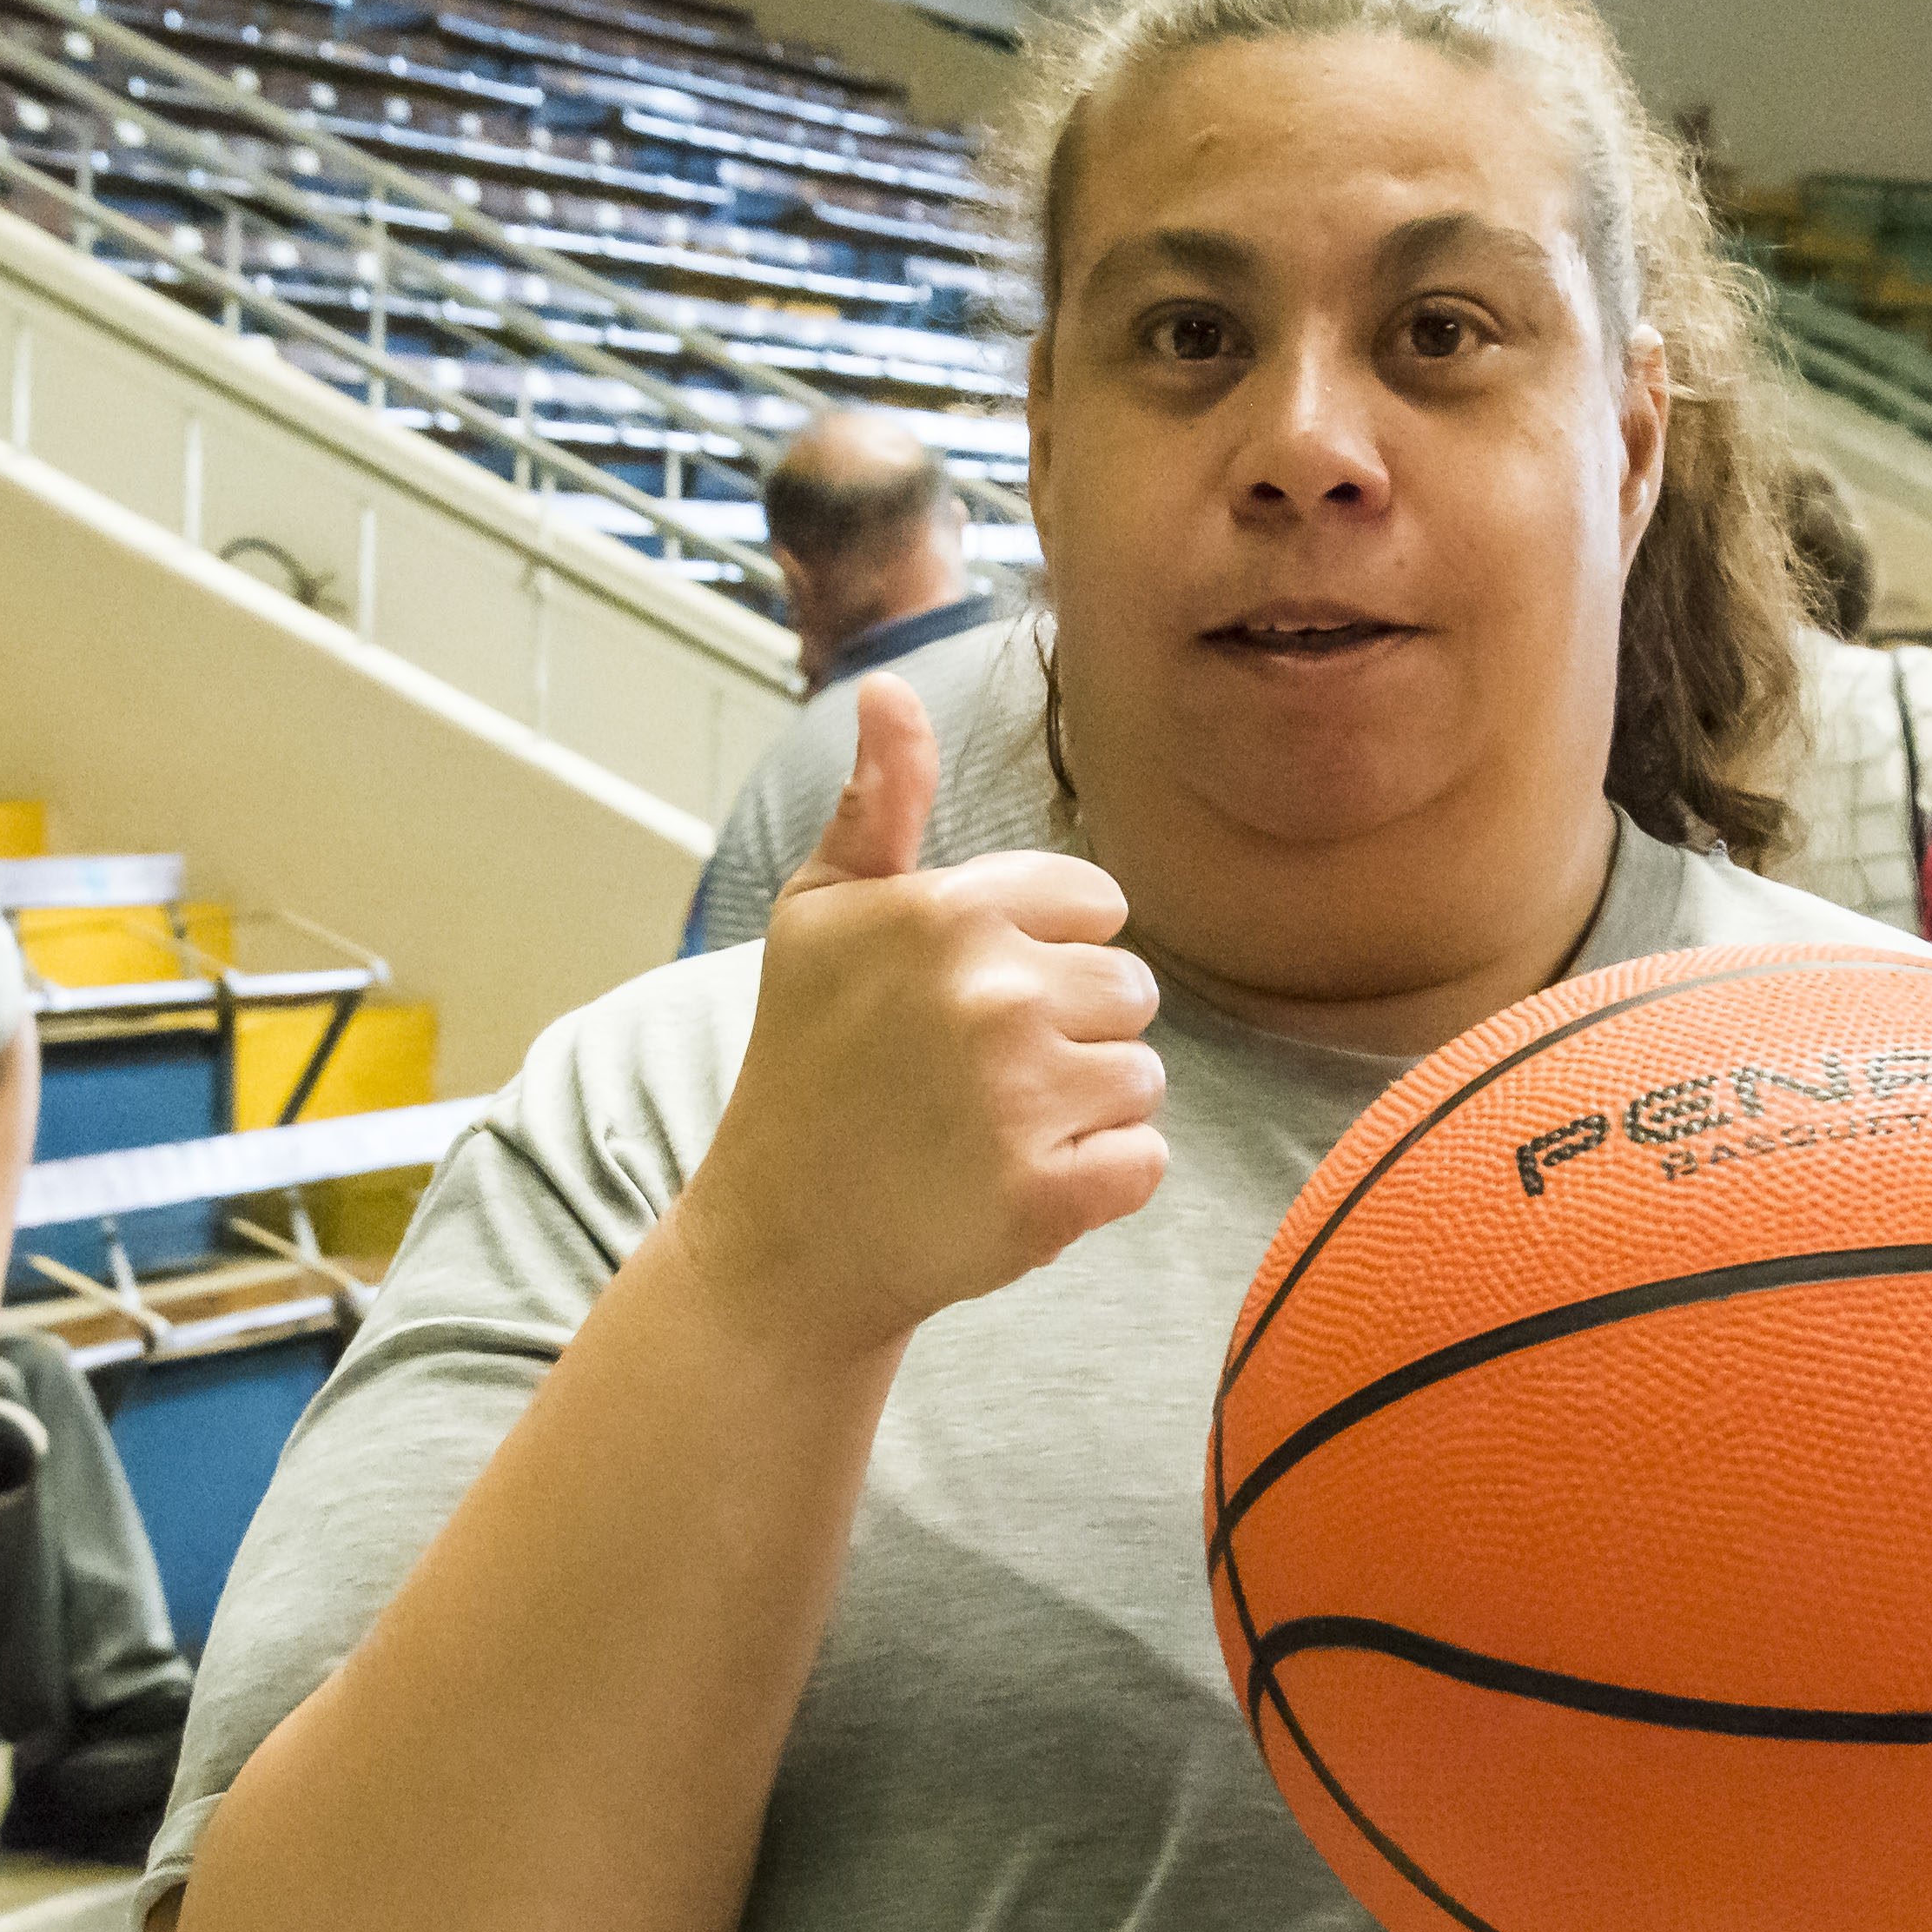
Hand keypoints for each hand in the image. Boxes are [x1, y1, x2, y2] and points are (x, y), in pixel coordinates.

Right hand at [691, 672, 1167, 1341]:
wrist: (786, 1240)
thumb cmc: (808, 1064)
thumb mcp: (818, 917)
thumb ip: (875, 803)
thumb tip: (888, 691)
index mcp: (946, 912)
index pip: (1097, 907)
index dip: (1046, 954)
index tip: (970, 998)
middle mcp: (989, 995)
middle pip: (1132, 991)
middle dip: (1073, 1031)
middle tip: (979, 1075)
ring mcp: (1021, 1101)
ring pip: (1143, 1078)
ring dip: (1087, 1109)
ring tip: (994, 1129)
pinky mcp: (1048, 1197)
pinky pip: (1145, 1162)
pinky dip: (1099, 1181)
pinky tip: (1020, 1183)